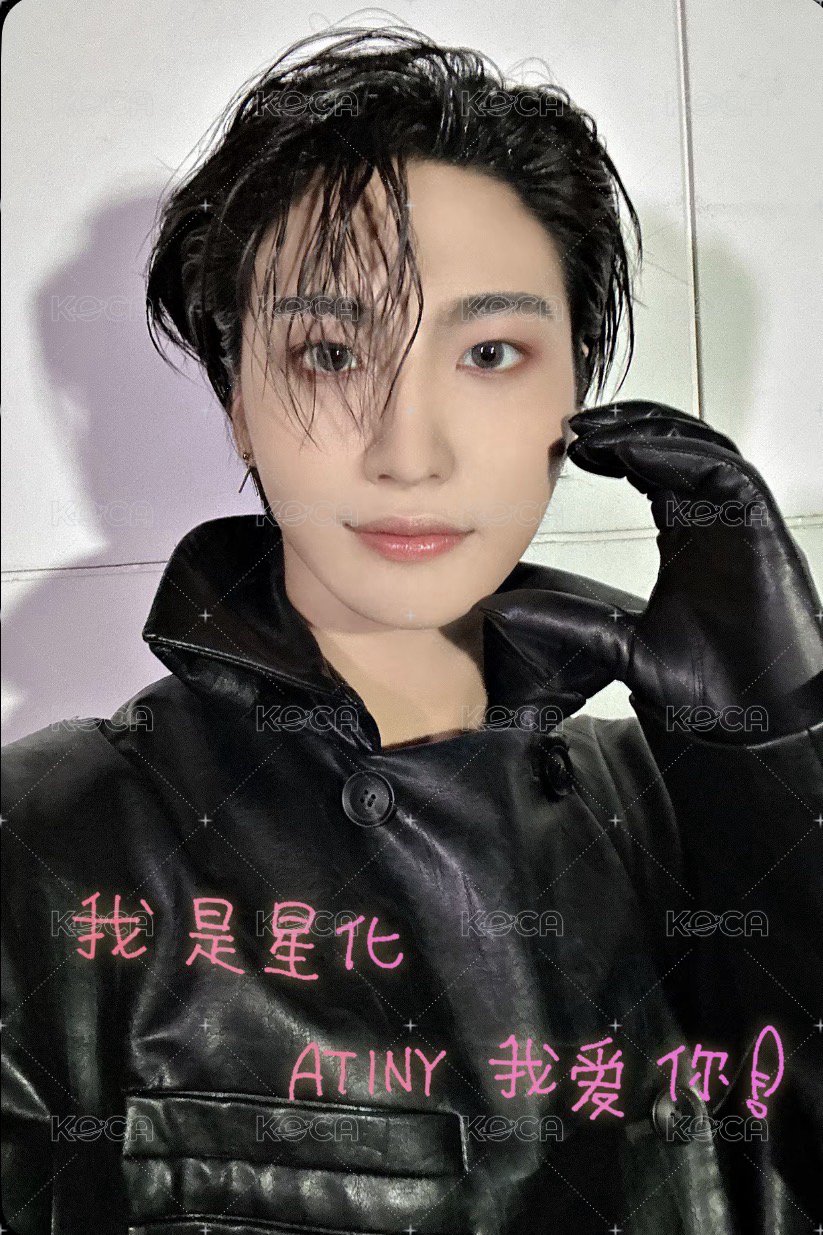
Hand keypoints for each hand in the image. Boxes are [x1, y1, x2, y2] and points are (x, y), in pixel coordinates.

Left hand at [480, 401, 822, 741]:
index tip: (569, 445)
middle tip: (577, 422)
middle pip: (676, 446)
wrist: (754, 720)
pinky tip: (638, 453)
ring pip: (701, 448)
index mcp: (684, 536)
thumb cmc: (708, 686)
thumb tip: (504, 610)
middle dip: (628, 426)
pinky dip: (683, 454)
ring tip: (598, 431)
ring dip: (650, 431)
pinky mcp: (759, 528)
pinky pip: (725, 473)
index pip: (650, 471)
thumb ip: (569, 621)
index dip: (614, 449)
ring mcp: (738, 522)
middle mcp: (711, 521)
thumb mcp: (618, 645)